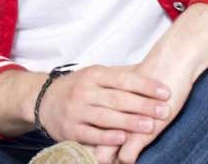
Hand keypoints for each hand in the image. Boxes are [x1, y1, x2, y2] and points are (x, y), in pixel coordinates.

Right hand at [37, 65, 169, 148]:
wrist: (42, 101)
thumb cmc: (78, 89)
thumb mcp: (94, 76)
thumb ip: (118, 77)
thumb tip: (152, 70)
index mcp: (92, 75)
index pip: (122, 79)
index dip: (145, 85)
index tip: (166, 91)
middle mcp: (83, 91)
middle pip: (116, 98)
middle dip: (143, 105)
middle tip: (164, 110)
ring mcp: (76, 110)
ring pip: (105, 116)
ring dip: (129, 121)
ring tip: (150, 125)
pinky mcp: (70, 129)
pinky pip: (91, 134)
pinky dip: (107, 137)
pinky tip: (122, 139)